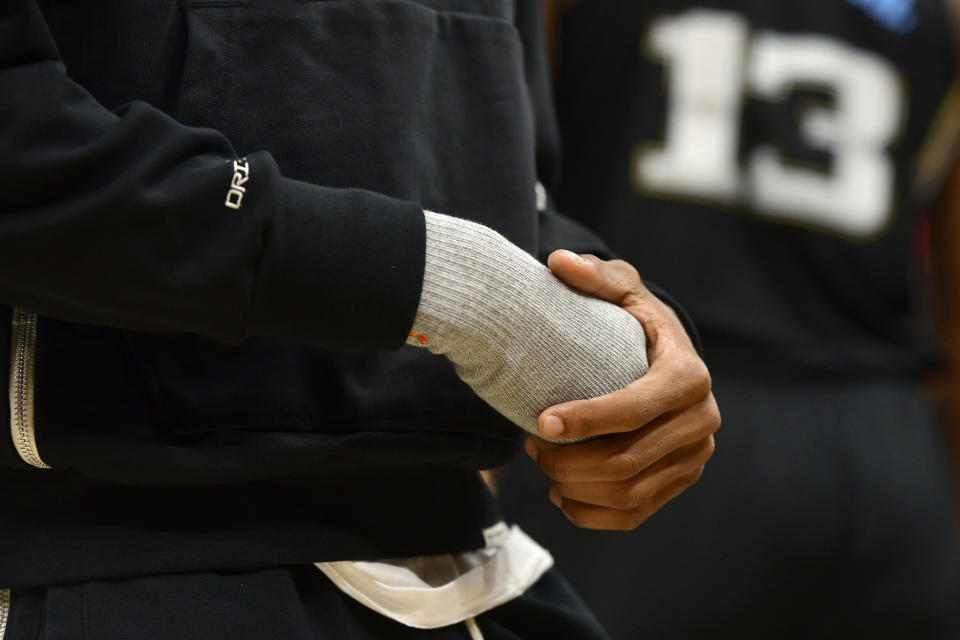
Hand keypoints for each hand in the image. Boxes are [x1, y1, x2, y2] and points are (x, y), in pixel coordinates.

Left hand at [524, 251, 719, 529]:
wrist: (664, 360)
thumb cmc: (636, 322)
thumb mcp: (623, 290)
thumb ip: (596, 276)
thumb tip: (558, 262)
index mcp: (688, 376)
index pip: (636, 408)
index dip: (587, 419)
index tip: (540, 421)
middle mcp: (701, 421)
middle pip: (628, 460)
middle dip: (570, 459)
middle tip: (532, 445)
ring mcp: (694, 458)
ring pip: (628, 493)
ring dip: (575, 486)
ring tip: (543, 464)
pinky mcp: (679, 482)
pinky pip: (634, 515)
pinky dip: (591, 513)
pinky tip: (562, 494)